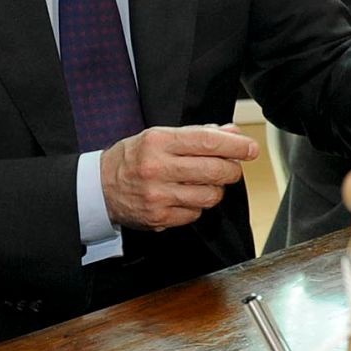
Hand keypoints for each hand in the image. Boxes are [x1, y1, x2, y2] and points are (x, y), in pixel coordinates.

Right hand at [101, 124, 257, 230]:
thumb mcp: (158, 136)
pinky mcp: (159, 218)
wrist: (99, 188)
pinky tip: (186, 196)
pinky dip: (198, 205)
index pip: (207, 142)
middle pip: (215, 170)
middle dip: (232, 169)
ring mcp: (158, 195)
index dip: (236, 146)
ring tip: (206, 183)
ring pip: (210, 195)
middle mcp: (157, 167)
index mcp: (158, 141)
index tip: (251, 148)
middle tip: (232, 168)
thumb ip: (196, 134)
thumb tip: (231, 133)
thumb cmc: (132, 158)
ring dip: (216, 189)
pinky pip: (196, 213)